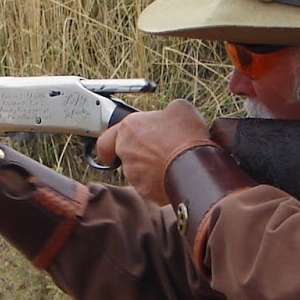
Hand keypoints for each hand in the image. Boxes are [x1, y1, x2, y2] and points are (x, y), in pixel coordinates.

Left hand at [95, 99, 211, 203]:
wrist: (194, 167)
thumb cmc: (186, 136)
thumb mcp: (180, 109)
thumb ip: (166, 111)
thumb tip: (169, 115)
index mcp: (129, 128)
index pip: (105, 141)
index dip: (108, 148)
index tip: (111, 153)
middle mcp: (126, 151)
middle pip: (125, 155)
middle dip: (138, 154)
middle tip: (158, 150)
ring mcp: (134, 173)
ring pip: (136, 172)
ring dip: (149, 168)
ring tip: (170, 162)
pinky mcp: (146, 191)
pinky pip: (149, 186)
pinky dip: (158, 182)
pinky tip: (173, 175)